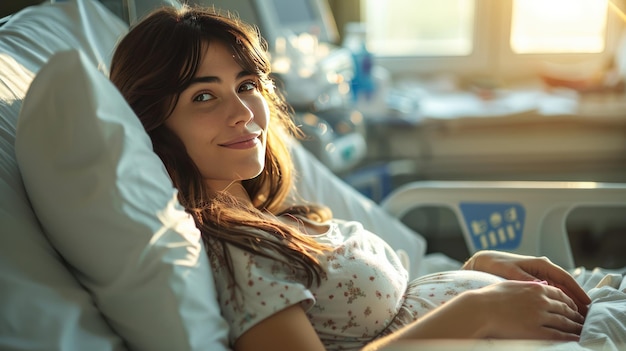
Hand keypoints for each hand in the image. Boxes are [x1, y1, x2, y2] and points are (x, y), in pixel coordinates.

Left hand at [463, 250, 590, 314]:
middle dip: (577, 299)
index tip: (587, 302)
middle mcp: (543, 269)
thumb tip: (543, 287)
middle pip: (565, 285)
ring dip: (569, 301)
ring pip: (560, 290)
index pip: (565, 278)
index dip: (577, 291)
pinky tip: (562, 312)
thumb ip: (527, 280)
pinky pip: (551, 292)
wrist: (485, 262)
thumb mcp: (512, 272)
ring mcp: (540, 275)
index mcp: (541, 264)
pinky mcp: (534, 282)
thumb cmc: (497, 265)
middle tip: (586, 315)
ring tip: (578, 316)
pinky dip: (558, 301)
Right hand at [469, 280, 584, 339]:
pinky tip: (574, 339)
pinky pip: (557, 335)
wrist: (479, 309)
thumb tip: (540, 286)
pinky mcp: (535, 330)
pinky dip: (569, 337)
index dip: (570, 301)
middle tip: (582, 320)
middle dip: (576, 315)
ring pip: (564, 321)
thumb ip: (528, 285)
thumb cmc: (490, 296)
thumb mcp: (511, 284)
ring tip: (581, 330)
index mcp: (536, 287)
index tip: (574, 306)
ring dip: (575, 326)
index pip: (560, 293)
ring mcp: (539, 315)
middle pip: (565, 308)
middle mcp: (541, 300)